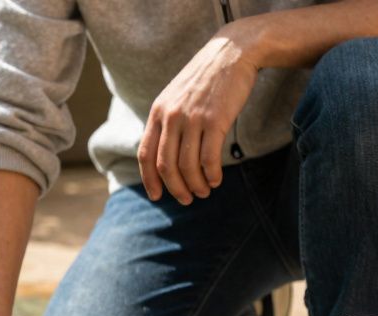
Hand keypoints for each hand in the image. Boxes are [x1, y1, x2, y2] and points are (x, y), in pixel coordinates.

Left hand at [138, 22, 262, 204]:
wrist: (231, 53)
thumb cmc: (205, 80)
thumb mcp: (176, 96)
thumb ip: (167, 121)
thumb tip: (163, 156)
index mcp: (158, 111)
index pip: (145, 154)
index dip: (149, 180)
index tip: (157, 196)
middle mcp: (171, 116)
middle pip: (165, 166)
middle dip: (175, 189)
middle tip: (186, 200)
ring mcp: (192, 118)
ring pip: (187, 165)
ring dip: (195, 185)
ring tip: (204, 192)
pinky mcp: (215, 120)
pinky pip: (209, 158)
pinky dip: (211, 175)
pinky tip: (216, 180)